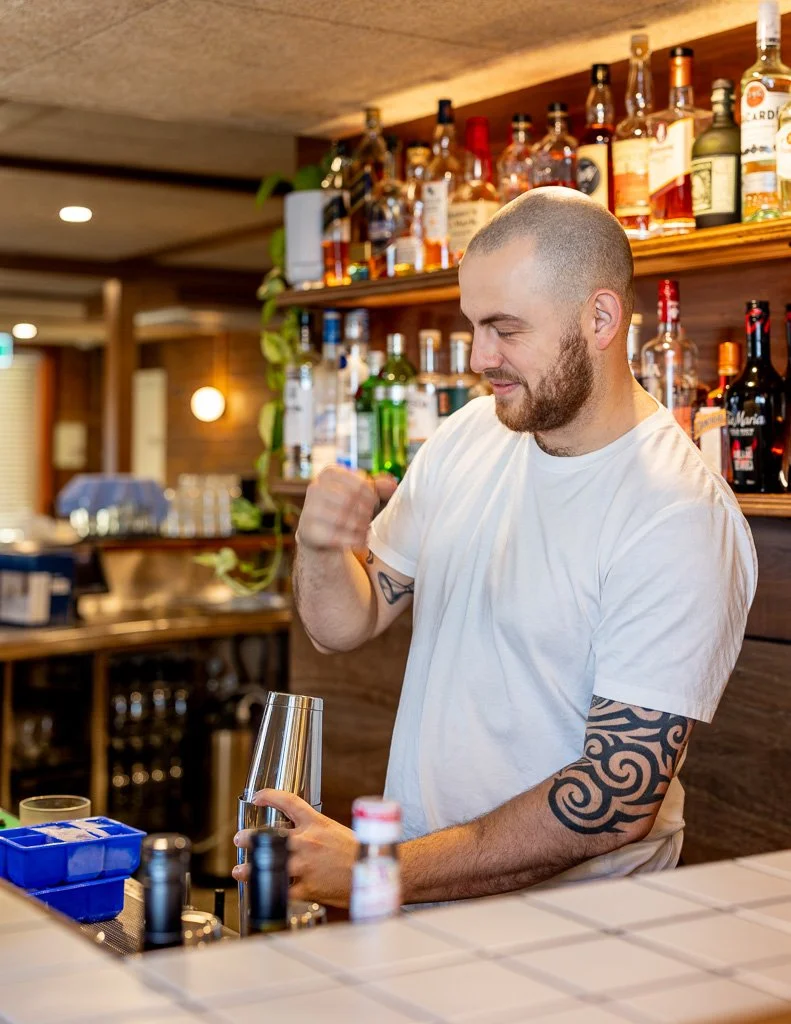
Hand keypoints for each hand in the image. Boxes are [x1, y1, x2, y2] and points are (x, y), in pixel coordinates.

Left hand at [233, 789, 358, 907]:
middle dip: (250, 838)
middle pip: (270, 837)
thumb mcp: (334, 830)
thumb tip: (295, 834)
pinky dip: (271, 892)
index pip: (288, 802)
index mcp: (316, 823)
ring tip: (240, 870)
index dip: (269, 796)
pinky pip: (282, 890)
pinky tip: (264, 892)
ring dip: (251, 869)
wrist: (373, 871)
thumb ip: (313, 831)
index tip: (258, 796)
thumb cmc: (358, 851)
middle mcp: (307, 842)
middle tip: (241, 839)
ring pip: (270, 866)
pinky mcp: (307, 888)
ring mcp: (305, 865)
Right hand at [297, 466, 396, 551]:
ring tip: (366, 531)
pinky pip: (334, 536)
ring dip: (360, 527)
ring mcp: (309, 508)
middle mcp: (315, 487)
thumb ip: (380, 488)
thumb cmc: (348, 510)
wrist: (322, 534)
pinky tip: (361, 542)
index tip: (374, 505)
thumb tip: (393, 485)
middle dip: (365, 513)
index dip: (372, 497)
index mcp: (330, 473)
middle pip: (350, 499)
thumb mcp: (365, 496)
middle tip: (369, 520)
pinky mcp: (307, 530)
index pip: (359, 483)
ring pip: (342, 518)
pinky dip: (352, 541)